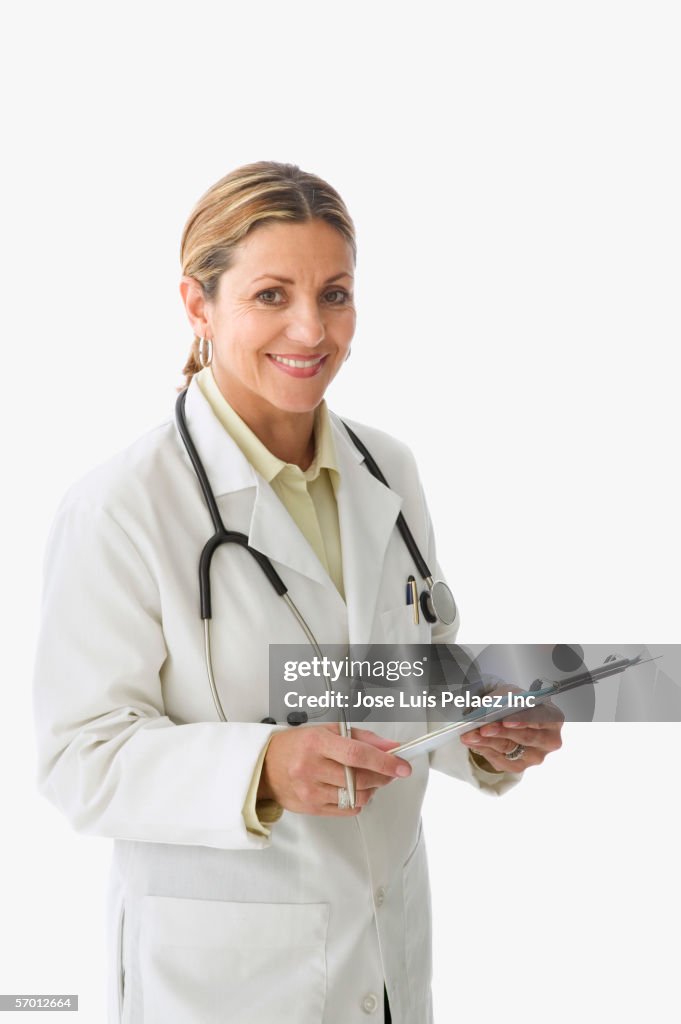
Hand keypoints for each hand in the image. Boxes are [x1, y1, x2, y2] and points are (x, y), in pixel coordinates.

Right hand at [259, 723, 412, 815]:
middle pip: (360, 778)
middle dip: (383, 775)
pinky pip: (348, 810)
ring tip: (369, 778)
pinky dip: (359, 801)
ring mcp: (311, 791)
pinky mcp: (311, 808)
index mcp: (317, 743)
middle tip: (390, 770)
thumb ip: (362, 738)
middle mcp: (311, 767)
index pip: (357, 754)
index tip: (401, 765)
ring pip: (357, 797)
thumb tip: (390, 747)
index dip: (384, 761)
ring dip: (372, 789)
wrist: (266, 766)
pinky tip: (354, 789)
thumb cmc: (297, 745)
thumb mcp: (328, 731)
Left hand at [460, 686, 563, 772]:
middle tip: (483, 728)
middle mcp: (549, 740)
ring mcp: (536, 756)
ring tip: (470, 735)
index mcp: (554, 718)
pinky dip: (485, 749)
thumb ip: (504, 701)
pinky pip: (501, 760)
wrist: (512, 716)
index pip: (541, 719)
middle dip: (502, 733)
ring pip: (510, 749)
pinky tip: (473, 742)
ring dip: (487, 741)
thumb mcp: (511, 694)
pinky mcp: (520, 766)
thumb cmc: (517, 703)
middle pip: (526, 738)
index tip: (506, 721)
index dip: (523, 720)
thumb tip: (489, 711)